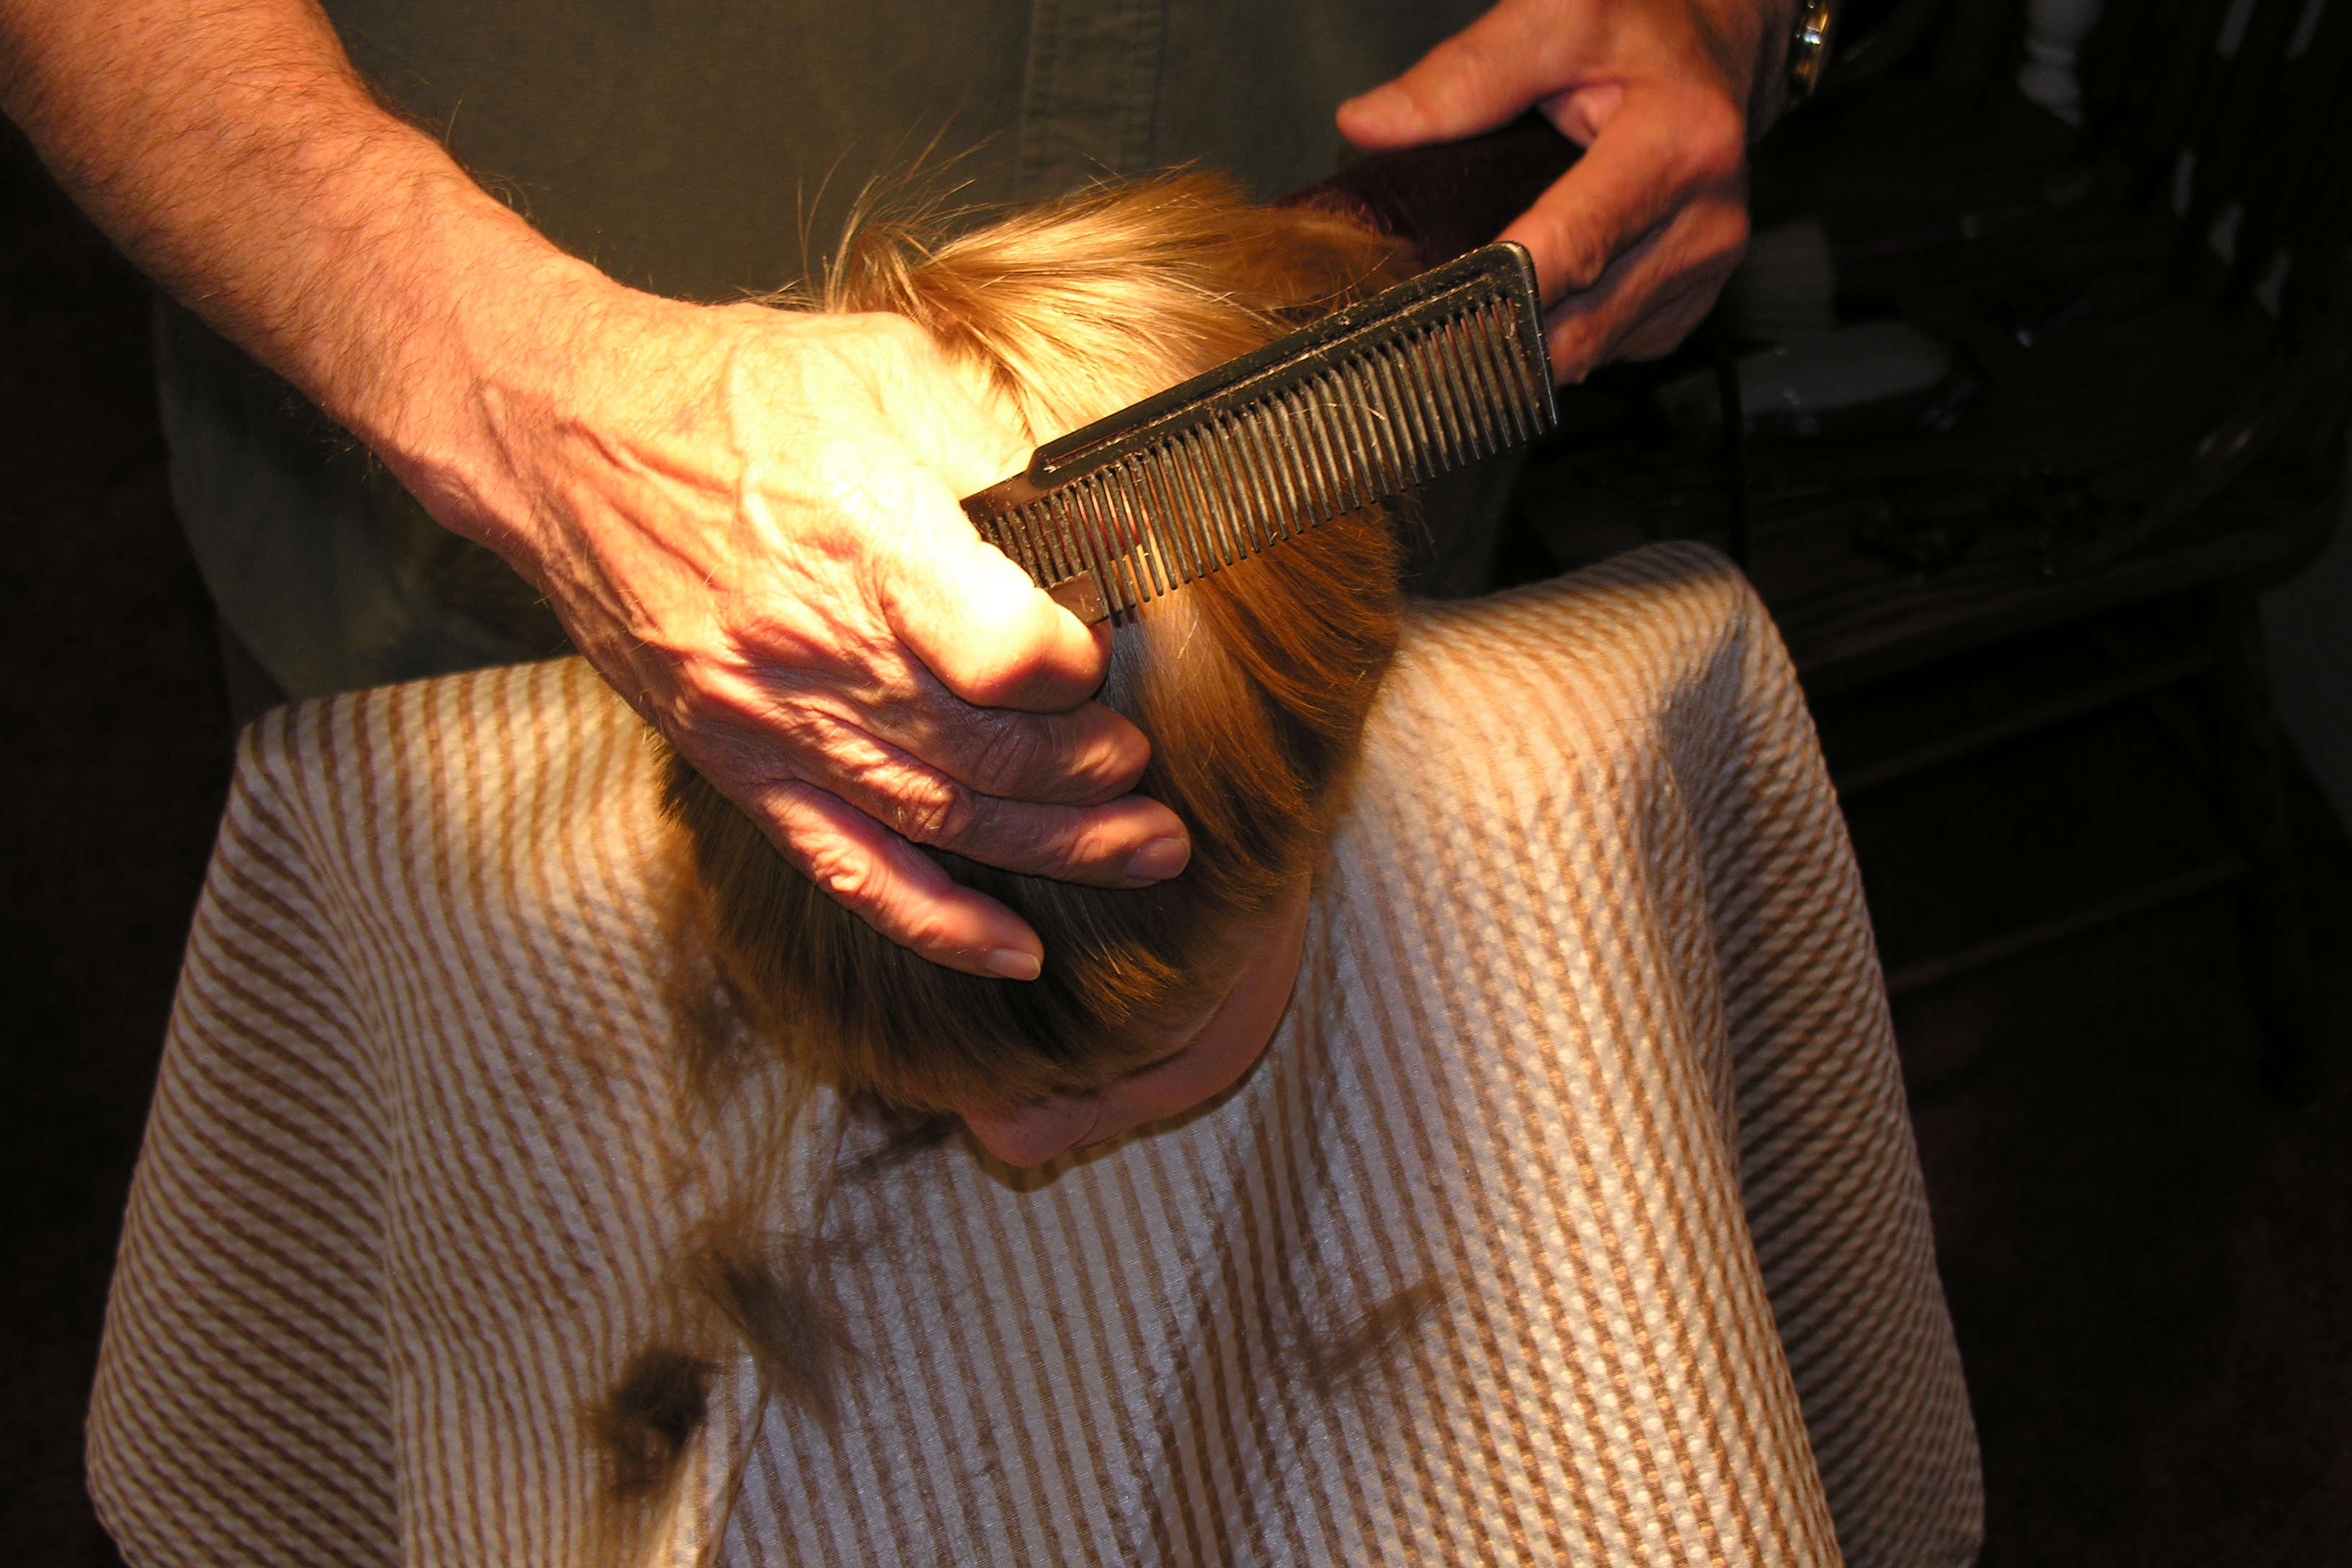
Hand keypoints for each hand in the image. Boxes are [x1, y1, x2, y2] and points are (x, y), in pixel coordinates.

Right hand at [0, 0, 1189, 979]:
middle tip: (1157, 781)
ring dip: (1051, 849)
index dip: (1071, 668)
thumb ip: (999, 443)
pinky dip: (934, 921)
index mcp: (861, 535)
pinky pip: (847, 867)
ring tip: (1143, 851)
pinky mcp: (739, 766)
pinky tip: (1011, 948)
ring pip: (936, 817)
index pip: (997, 646)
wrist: (561, 436)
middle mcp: (814, 645)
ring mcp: (771, 721)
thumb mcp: (886, 366)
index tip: (1111, 658)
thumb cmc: (734, 393)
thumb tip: (1105, 505)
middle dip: (1092, 778)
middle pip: (982, 752)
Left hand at [1338, 0, 1794, 378]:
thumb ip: (1466, 73)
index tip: (1428, 328)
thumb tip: (1370, 124)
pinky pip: (1611, 350)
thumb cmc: (1649, 24)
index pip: (1570, 251)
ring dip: (1526, 352)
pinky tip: (1528, 311)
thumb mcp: (1561, 15)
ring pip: (1592, 352)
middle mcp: (1705, 221)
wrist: (1728, 41)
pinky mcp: (1691, 301)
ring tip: (1465, 325)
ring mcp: (1704, 269)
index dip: (1496, 300)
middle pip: (1579, 327)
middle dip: (1497, 343)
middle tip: (1418, 347)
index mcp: (1679, 147)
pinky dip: (1560, 342)